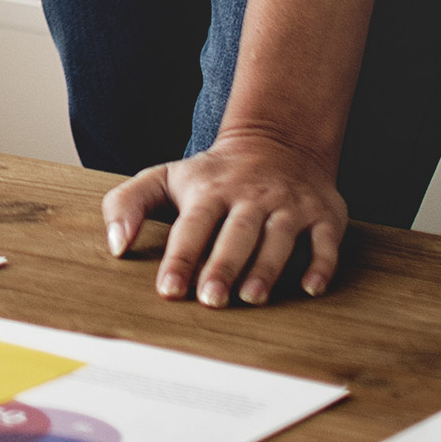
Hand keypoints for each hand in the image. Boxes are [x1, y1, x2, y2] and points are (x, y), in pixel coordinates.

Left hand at [103, 129, 349, 307]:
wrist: (279, 141)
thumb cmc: (214, 175)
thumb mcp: (165, 177)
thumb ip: (128, 203)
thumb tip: (115, 246)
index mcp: (210, 191)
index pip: (192, 225)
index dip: (180, 258)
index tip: (168, 289)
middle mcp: (250, 197)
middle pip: (236, 233)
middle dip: (223, 266)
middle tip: (211, 300)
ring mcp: (288, 205)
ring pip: (279, 237)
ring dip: (266, 267)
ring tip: (252, 298)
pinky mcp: (322, 215)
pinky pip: (325, 241)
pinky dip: (321, 264)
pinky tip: (311, 288)